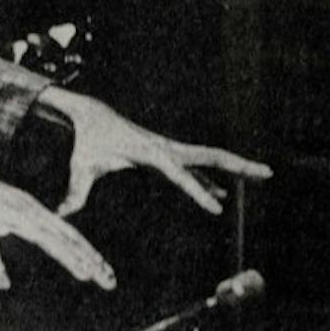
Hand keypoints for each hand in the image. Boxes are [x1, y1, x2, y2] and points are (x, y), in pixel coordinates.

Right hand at [0, 114, 114, 289]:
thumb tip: (15, 233)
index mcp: (28, 207)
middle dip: (88, 258)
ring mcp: (1, 207)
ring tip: (84, 275)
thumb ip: (7, 222)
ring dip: (64, 255)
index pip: (66, 233)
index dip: (87, 254)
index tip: (106, 275)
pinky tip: (2, 283)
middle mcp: (22, 206)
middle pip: (63, 235)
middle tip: (109, 280)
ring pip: (40, 234)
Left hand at [35, 87, 272, 215]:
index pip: (180, 175)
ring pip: (210, 158)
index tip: (216, 208)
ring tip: (263, 176)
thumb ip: (75, 192)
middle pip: (211, 156)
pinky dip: (212, 179)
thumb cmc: (88, 141)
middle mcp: (167, 149)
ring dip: (235, 168)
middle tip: (267, 173)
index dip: (198, 192)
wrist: (92, 117)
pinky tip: (222, 195)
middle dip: (239, 165)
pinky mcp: (168, 156)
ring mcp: (171, 151)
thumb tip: (62, 213)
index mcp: (152, 152)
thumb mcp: (81, 167)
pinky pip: (196, 169)